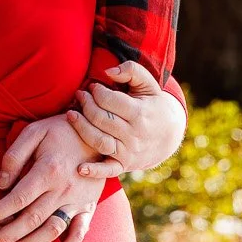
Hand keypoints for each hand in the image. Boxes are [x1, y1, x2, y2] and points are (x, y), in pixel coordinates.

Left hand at [0, 118, 104, 241]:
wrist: (98, 131)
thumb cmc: (60, 130)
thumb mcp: (34, 132)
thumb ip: (14, 157)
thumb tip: (1, 185)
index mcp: (48, 171)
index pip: (16, 199)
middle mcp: (63, 189)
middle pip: (30, 220)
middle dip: (4, 236)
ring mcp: (78, 200)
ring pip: (51, 231)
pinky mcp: (89, 206)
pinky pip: (80, 232)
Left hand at [66, 60, 185, 178]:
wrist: (170, 135)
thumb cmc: (153, 104)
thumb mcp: (148, 84)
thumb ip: (131, 70)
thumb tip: (108, 72)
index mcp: (140, 113)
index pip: (109, 100)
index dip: (96, 91)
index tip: (92, 87)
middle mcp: (134, 135)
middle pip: (101, 119)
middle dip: (85, 105)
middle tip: (79, 96)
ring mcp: (129, 152)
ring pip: (99, 141)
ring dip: (81, 128)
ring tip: (71, 115)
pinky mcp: (125, 165)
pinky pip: (108, 171)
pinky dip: (93, 171)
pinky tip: (79, 168)